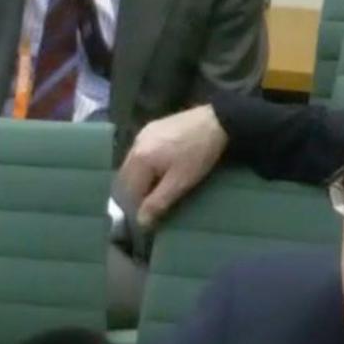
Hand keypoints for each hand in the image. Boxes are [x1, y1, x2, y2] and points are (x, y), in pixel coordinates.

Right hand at [119, 105, 227, 225]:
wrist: (216, 120)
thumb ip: (158, 202)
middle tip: (155, 204)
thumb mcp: (180, 182)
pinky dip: (146, 165)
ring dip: (142, 179)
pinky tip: (162, 168)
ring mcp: (142, 134)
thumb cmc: (198, 154)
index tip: (150, 217)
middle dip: (138, 193)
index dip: (137, 207)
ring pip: (133, 165)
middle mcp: (134, 145)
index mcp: (138, 159)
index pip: (127, 191)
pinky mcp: (151, 128)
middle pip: (126, 177)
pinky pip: (141, 153)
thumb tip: (140, 223)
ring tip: (160, 187)